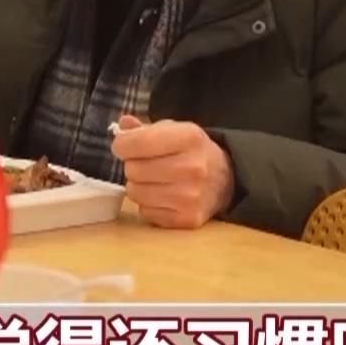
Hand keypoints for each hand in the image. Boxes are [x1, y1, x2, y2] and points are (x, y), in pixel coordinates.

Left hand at [110, 116, 235, 229]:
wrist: (223, 180)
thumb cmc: (191, 151)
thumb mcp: (173, 130)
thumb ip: (144, 128)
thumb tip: (122, 126)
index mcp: (189, 138)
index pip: (138, 142)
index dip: (122, 144)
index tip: (123, 146)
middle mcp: (193, 167)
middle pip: (133, 169)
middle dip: (132, 165)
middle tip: (144, 164)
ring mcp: (191, 196)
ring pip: (135, 193)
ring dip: (137, 186)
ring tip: (152, 180)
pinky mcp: (188, 218)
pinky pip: (145, 212)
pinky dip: (148, 205)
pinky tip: (162, 196)